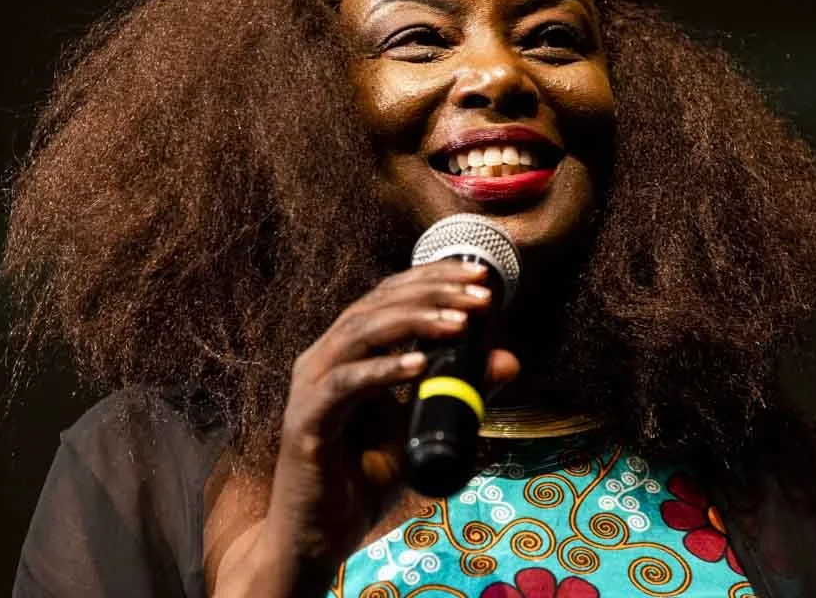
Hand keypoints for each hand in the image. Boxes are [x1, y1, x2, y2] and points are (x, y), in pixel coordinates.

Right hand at [257, 260, 519, 587]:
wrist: (317, 539)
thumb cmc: (362, 481)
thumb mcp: (423, 429)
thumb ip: (461, 394)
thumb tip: (509, 360)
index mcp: (348, 353)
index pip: (390, 297)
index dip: (434, 280)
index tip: (482, 276)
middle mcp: (325, 359)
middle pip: (377, 305)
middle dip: (432, 293)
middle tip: (480, 293)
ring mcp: (310, 387)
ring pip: (360, 333)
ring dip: (412, 323)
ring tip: (459, 323)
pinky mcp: (306, 422)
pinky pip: (344, 386)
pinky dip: (382, 371)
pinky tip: (418, 365)